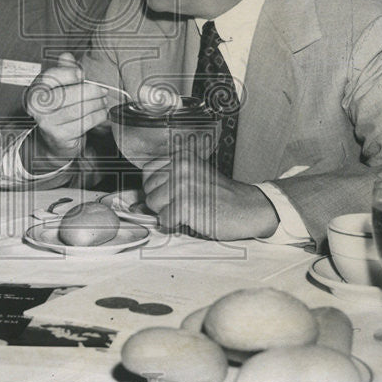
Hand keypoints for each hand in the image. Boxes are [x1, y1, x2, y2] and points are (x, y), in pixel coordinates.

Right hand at [23, 53, 108, 170]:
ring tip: (103, 101)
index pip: (50, 77)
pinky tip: (102, 113)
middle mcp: (37, 107)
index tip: (81, 74)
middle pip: (67, 94)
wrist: (54, 140)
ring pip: (78, 109)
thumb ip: (63, 70)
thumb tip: (66, 56)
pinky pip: (84, 123)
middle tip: (102, 90)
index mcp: (36, 90)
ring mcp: (47, 122)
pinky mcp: (59, 136)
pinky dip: (97, 116)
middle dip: (90, 91)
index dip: (68, 73)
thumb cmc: (58, 109)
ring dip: (96, 104)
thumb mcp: (58, 87)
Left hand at [141, 147, 279, 240]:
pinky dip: (175, 225)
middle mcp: (180, 166)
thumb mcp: (192, 181)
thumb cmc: (220, 196)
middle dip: (161, 203)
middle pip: (148, 191)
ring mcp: (183, 184)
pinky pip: (164, 220)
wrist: (248, 207)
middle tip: (185, 204)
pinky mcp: (187, 205)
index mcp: (181, 157)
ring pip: (153, 206)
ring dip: (168, 214)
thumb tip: (134, 205)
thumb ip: (164, 187)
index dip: (156, 188)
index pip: (147, 173)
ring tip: (189, 211)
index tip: (172, 194)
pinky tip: (191, 219)